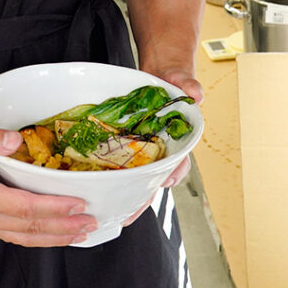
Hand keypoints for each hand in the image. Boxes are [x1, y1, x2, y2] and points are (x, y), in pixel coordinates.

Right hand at [0, 120, 96, 247]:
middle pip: (29, 228)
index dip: (54, 209)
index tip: (78, 205)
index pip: (25, 207)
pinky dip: (36, 236)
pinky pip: (13, 234)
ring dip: (53, 237)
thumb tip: (16, 140)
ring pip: (23, 237)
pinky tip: (49, 233)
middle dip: (63, 228)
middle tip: (91, 224)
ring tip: (79, 234)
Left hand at [118, 64, 203, 216]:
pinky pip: (113, 156)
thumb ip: (188, 84)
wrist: (158, 73)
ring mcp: (139, 146)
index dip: (172, 175)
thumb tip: (195, 94)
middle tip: (127, 215)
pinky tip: (91, 178)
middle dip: (140, 198)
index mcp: (176, 140)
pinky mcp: (122, 140)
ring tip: (107, 207)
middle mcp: (158, 148)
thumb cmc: (173, 78)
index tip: (166, 181)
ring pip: (131, 174)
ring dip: (120, 190)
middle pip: (151, 179)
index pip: (177, 164)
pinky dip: (104, 167)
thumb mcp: (181, 78)